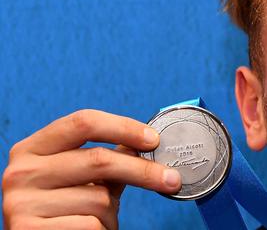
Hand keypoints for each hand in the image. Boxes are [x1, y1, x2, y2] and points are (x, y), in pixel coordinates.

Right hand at [2, 109, 181, 228]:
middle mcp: (20, 172)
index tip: (154, 139)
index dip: (124, 127)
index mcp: (31, 149)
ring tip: (100, 220)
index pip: (83, 122)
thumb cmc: (61, 210)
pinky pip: (91, 224)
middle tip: (172, 179)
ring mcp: (21, 203)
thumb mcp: (79, 178)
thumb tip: (148, 143)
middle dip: (143, 171)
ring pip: (99, 198)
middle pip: (99, 159)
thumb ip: (105, 158)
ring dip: (112, 213)